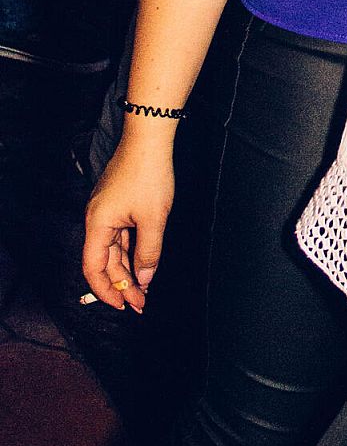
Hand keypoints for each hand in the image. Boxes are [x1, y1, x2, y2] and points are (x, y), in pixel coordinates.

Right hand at [82, 137, 174, 313]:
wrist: (149, 139)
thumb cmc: (148, 175)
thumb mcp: (153, 219)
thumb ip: (148, 252)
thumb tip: (144, 280)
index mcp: (98, 225)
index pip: (94, 269)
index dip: (106, 290)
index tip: (123, 306)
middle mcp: (97, 220)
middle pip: (104, 261)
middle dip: (122, 283)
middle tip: (140, 302)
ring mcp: (107, 211)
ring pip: (114, 248)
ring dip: (127, 268)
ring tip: (143, 288)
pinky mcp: (117, 203)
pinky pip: (121, 235)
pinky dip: (131, 250)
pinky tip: (142, 262)